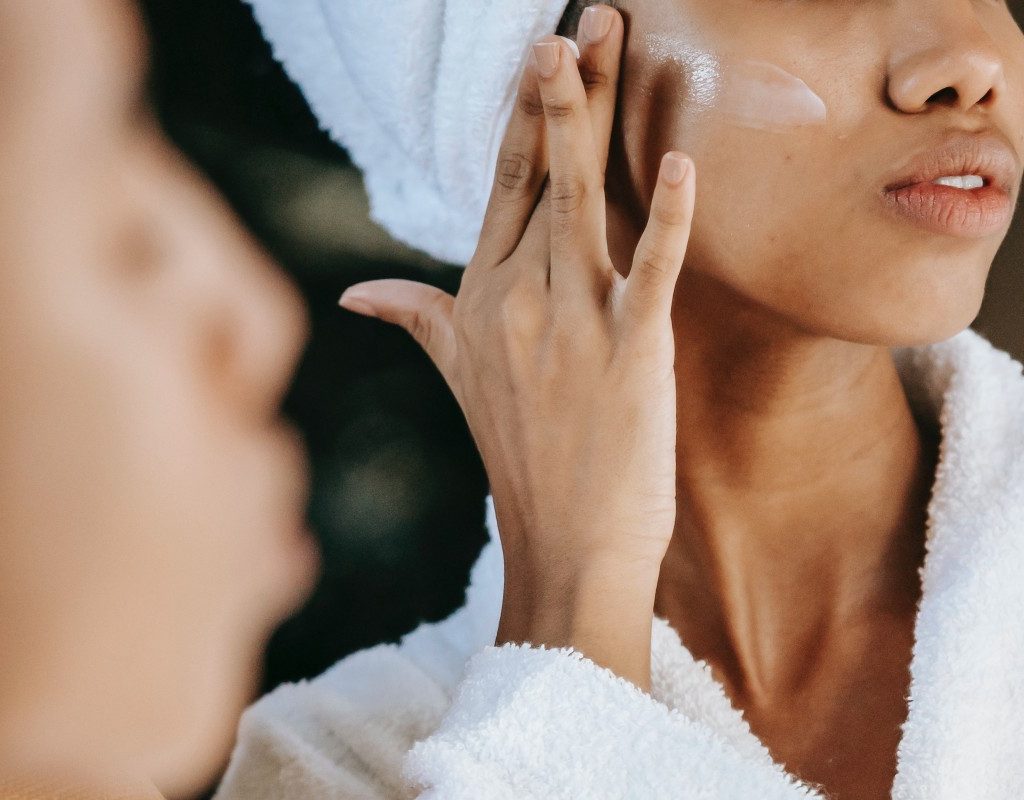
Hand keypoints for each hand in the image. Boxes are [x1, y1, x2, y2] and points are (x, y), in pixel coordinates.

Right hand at [338, 5, 695, 689]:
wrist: (566, 544)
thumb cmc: (520, 459)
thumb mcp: (459, 376)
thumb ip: (417, 319)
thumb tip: (357, 294)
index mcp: (482, 296)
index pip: (503, 185)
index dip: (525, 115)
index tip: (542, 52)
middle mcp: (518, 298)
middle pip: (541, 173)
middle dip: (561, 89)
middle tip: (586, 17)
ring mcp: (571, 323)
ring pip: (581, 198)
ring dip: (592, 116)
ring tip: (603, 38)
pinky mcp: (629, 352)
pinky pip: (650, 271)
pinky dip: (668, 218)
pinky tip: (682, 161)